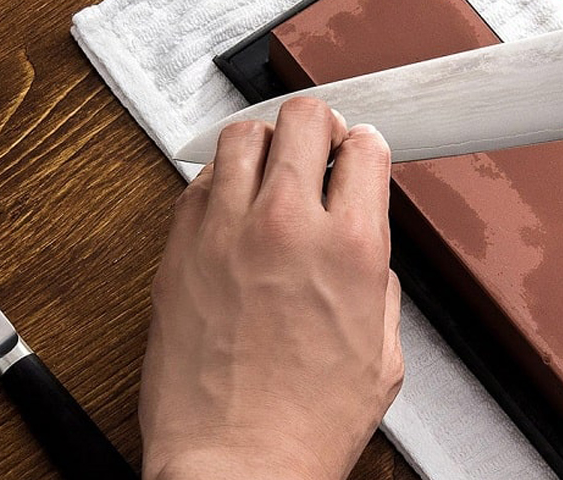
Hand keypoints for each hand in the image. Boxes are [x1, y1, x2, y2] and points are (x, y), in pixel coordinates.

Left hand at [139, 97, 402, 479]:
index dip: (364, 146)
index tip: (358, 155)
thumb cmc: (302, 428)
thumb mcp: (383, 357)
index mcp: (353, 247)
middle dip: (317, 125)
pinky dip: (219, 180)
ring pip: (242, 133)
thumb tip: (369, 257)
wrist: (234, 466)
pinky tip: (231, 206)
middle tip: (316, 146)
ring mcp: (226, 231)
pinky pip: (198, 180)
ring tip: (269, 167)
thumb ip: (381, 288)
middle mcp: (287, 225)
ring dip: (264, 143)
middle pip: (303, 116)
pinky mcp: (179, 248)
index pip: (364, 145)